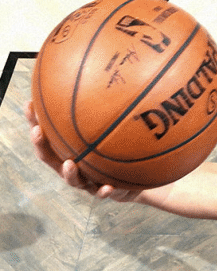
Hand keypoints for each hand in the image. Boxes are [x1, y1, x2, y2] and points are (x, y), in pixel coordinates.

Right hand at [25, 101, 139, 201]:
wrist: (134, 180)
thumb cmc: (115, 152)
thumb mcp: (108, 132)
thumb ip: (99, 113)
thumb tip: (99, 77)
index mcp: (68, 153)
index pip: (47, 137)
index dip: (35, 123)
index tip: (30, 105)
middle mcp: (73, 167)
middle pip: (50, 158)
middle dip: (41, 145)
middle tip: (37, 131)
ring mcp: (88, 182)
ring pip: (74, 180)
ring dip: (70, 172)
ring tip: (69, 164)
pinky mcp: (106, 192)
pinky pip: (105, 193)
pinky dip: (105, 190)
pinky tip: (108, 187)